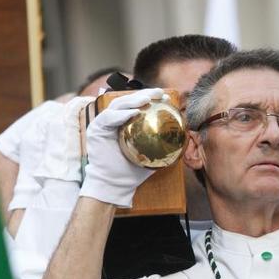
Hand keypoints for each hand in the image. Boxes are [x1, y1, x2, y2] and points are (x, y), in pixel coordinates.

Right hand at [78, 88, 162, 207]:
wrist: (115, 186)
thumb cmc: (132, 172)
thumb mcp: (152, 156)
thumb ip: (162, 145)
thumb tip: (182, 137)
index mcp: (125, 124)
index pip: (138, 106)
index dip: (152, 98)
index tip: (167, 98)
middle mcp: (113, 121)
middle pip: (128, 101)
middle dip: (144, 94)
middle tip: (159, 93)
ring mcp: (103, 124)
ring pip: (118, 105)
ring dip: (133, 100)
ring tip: (147, 99)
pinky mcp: (96, 130)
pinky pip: (108, 118)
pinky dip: (121, 114)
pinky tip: (134, 112)